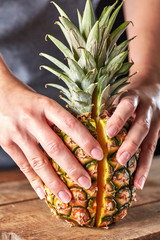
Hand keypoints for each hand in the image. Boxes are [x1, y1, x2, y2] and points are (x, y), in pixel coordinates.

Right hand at [0, 57, 102, 202]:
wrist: (0, 93)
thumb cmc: (29, 99)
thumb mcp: (46, 103)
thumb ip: (60, 120)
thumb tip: (82, 140)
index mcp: (45, 106)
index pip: (69, 124)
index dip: (85, 140)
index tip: (99, 155)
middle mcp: (31, 119)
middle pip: (54, 147)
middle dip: (72, 167)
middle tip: (87, 183)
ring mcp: (17, 133)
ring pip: (38, 161)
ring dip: (54, 182)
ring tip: (67, 197)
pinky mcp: (6, 143)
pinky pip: (23, 166)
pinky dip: (34, 181)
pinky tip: (44, 194)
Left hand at [105, 68, 159, 189]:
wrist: (154, 89)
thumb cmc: (128, 95)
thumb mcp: (118, 95)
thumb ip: (105, 106)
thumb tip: (80, 123)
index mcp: (133, 98)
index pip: (127, 106)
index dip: (119, 119)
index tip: (108, 133)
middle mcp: (147, 110)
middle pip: (141, 127)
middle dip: (131, 144)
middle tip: (120, 159)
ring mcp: (156, 123)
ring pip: (150, 143)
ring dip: (142, 163)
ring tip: (135, 182)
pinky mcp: (159, 133)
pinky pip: (152, 151)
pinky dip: (145, 168)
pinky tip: (138, 183)